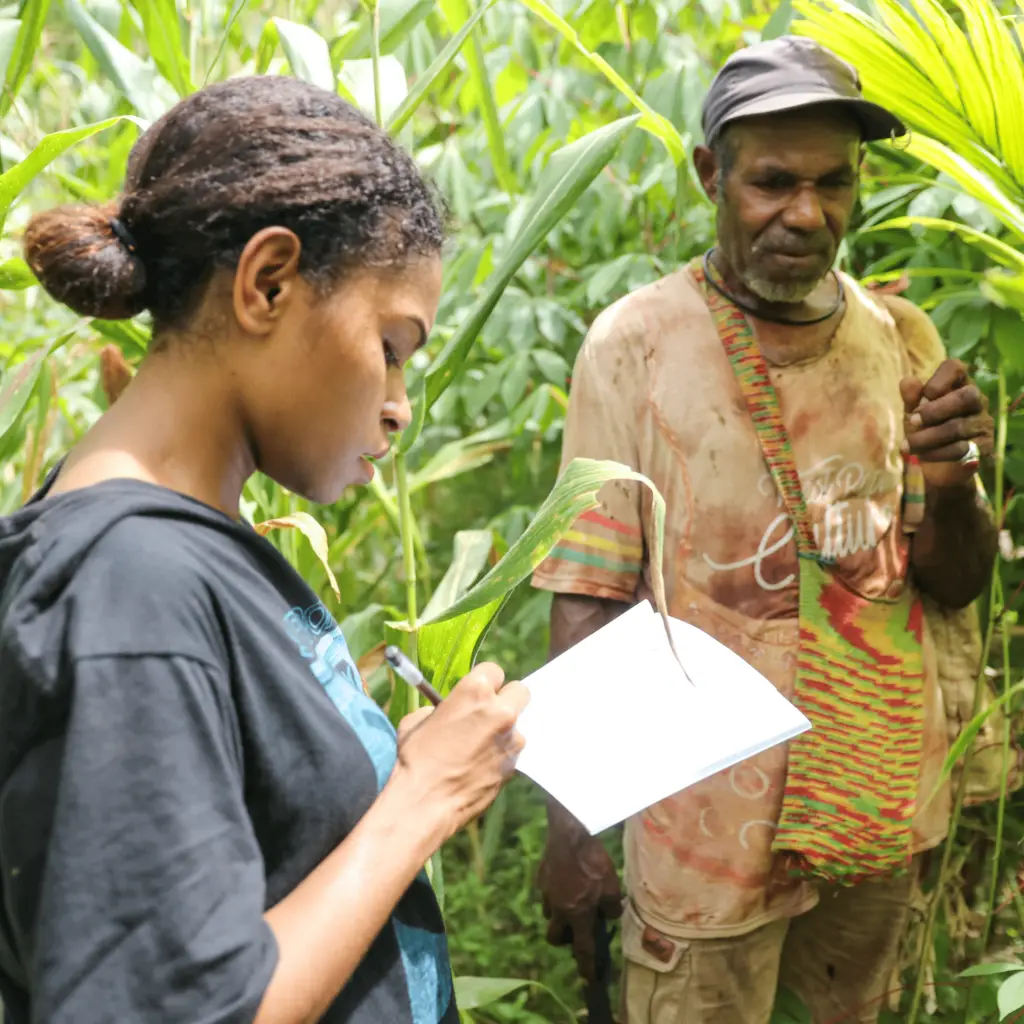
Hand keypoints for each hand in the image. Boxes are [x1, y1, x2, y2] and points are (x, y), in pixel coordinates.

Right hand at [392, 663, 528, 841]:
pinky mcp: (514, 765)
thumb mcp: (418, 721)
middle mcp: (500, 711)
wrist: (425, 803)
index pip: (493, 671)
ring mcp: (511, 739)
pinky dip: (501, 754)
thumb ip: (440, 708)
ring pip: (518, 725)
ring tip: (479, 748)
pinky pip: (512, 751)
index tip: (477, 694)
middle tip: (489, 713)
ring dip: (504, 731)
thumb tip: (448, 710)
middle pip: (520, 691)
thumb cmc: (415, 759)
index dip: (484, 683)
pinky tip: (480, 766)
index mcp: (475, 691)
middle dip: (506, 699)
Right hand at [537, 802, 622, 982]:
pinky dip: (556, 893)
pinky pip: (547, 893)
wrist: (568, 834)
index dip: (586, 966)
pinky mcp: (541, 877)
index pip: (582, 948)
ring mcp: (546, 894)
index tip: (588, 978)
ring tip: (572, 900)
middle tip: (577, 929)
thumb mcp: (612, 886)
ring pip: (549, 914)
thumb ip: (612, 906)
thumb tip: (610, 915)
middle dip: (564, 940)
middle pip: (555, 937)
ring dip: (559, 915)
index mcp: (578, 915)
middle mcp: (559, 910)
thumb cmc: (593, 862)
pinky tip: (566, 879)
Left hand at [900, 359, 992, 487]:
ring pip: (959, 427)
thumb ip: (911, 397)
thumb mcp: (913, 412)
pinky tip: (921, 457)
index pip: (955, 368)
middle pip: (966, 396)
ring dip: (927, 438)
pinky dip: (937, 454)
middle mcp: (976, 400)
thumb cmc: (925, 429)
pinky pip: (962, 449)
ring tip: (906, 446)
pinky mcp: (984, 447)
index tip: (923, 396)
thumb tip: (908, 381)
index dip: (939, 380)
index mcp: (958, 384)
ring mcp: (983, 423)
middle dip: (934, 410)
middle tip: (911, 422)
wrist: (938, 464)